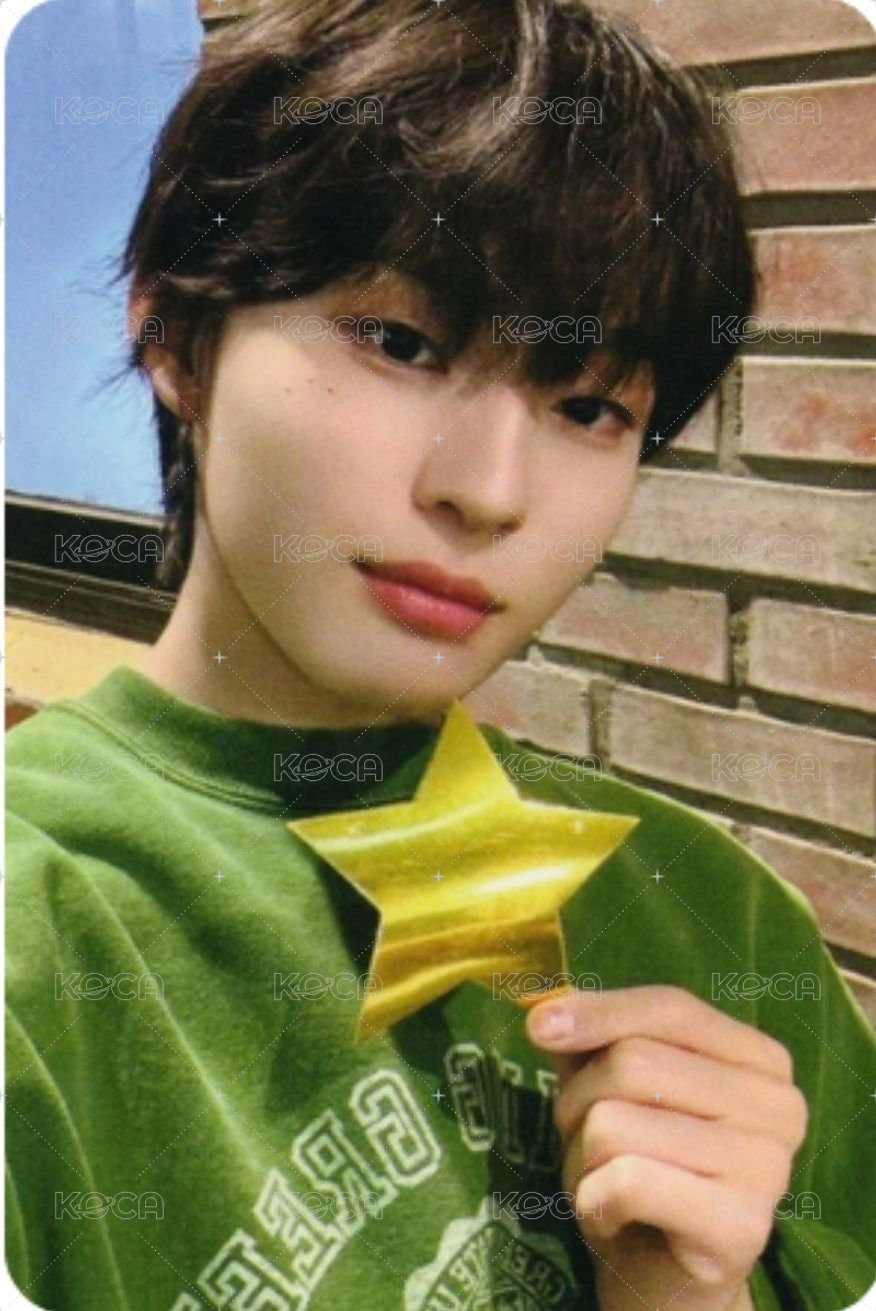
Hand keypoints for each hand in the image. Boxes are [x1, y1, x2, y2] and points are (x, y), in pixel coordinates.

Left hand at [525, 985, 807, 1310]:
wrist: (663, 1284)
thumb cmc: (641, 1168)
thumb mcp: (614, 1090)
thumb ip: (594, 1040)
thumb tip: (545, 1013)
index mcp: (760, 1060)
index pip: (672, 1007)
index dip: (600, 1010)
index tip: (537, 1025)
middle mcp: (779, 1106)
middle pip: (635, 1062)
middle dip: (578, 1103)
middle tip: (586, 1145)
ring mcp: (769, 1166)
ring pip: (616, 1123)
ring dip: (581, 1159)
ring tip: (604, 1184)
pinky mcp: (742, 1225)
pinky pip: (626, 1181)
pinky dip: (592, 1200)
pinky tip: (612, 1218)